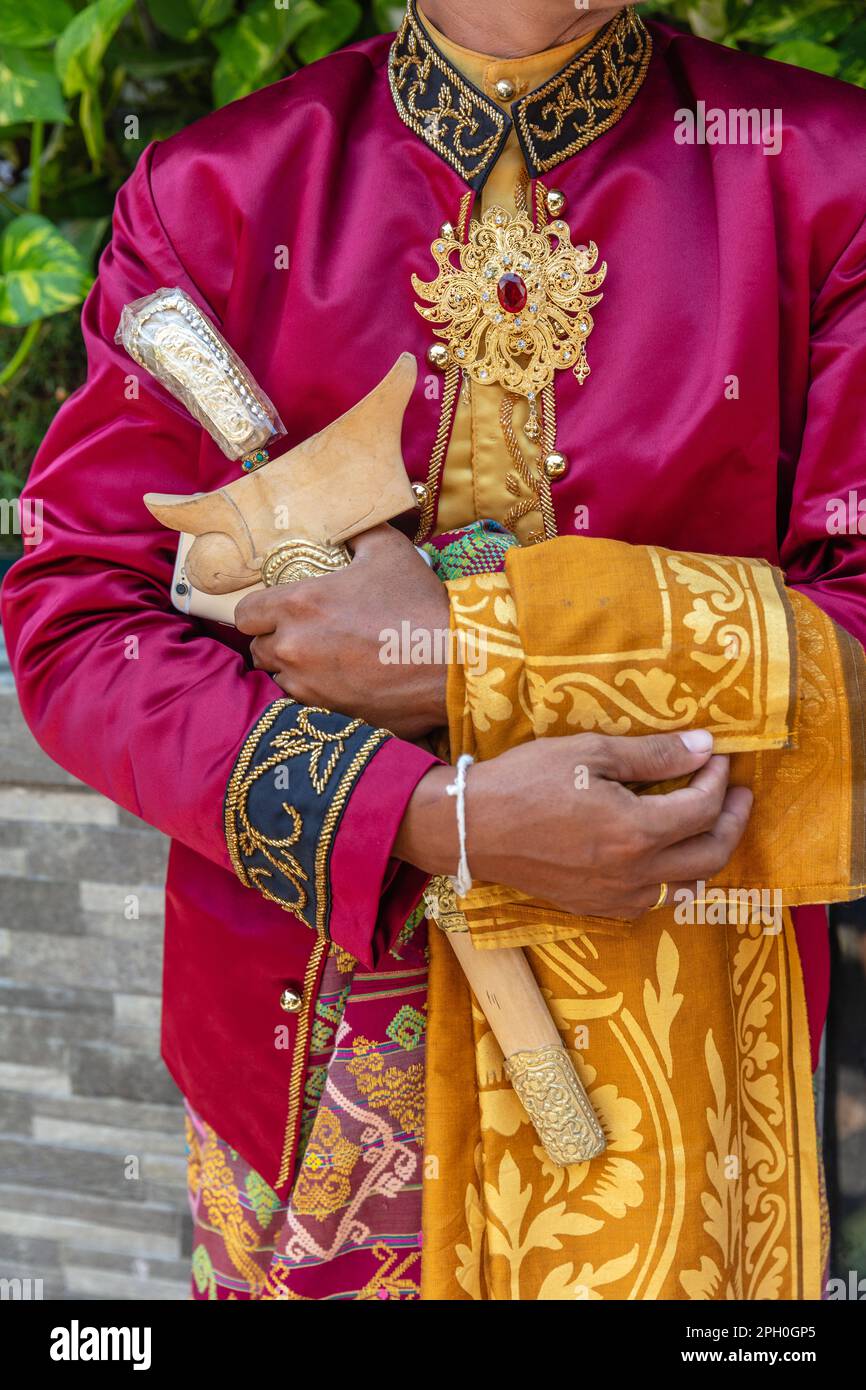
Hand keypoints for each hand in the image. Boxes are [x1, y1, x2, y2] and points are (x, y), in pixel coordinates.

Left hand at [235, 525, 450, 737]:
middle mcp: (293, 648)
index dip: (257, 611)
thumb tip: (346, 528)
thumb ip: (357, 535)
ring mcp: (308, 686)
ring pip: (279, 679)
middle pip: (258, 649)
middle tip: (302, 634)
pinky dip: (315, 693)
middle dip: (274, 640)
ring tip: (322, 659)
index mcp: (298, 604)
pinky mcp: (328, 714)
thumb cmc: (418, 604)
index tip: (276, 610)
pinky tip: (340, 681)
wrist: (453, 664)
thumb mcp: (389, 551)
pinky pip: (304, 704)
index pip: (244, 614)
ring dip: (292, 669)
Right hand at [395, 730, 752, 920]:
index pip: (703, 808)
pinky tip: (665, 853)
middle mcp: (635, 874)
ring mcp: (617, 898)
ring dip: (706, 853)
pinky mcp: (597, 908)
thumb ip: (653, 755)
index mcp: (636, 832)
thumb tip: (703, 747)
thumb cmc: (525, 781)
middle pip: (711, 855)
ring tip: (708, 822)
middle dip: (732, 821)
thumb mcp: (590, 753)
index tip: (717, 756)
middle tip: (737, 793)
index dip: (718, 780)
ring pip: (688, 885)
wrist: (470, 829)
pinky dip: (673, 876)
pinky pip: (654, 899)